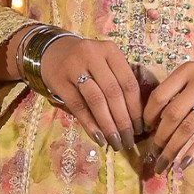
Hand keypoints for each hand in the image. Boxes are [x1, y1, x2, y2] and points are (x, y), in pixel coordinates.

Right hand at [38, 34, 143, 151]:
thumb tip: (134, 120)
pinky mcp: (59, 81)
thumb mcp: (106, 64)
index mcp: (110, 51)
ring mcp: (74, 67)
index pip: (128, 83)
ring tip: (115, 142)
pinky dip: (90, 124)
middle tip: (128, 142)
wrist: (53, 51)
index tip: (140, 129)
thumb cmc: (87, 63)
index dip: (136, 109)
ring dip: (108, 125)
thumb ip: (119, 83)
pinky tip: (98, 138)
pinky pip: (78, 106)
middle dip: (123, 121)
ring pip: (96, 100)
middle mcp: (93, 55)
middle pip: (113, 93)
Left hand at [143, 51, 193, 173]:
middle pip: (171, 115)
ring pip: (187, 128)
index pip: (159, 95)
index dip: (149, 116)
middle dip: (158, 139)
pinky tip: (184, 164)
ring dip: (172, 149)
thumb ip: (180, 91)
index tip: (145, 131)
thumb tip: (157, 121)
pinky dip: (193, 151)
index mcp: (187, 71)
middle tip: (151, 155)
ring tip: (163, 164)